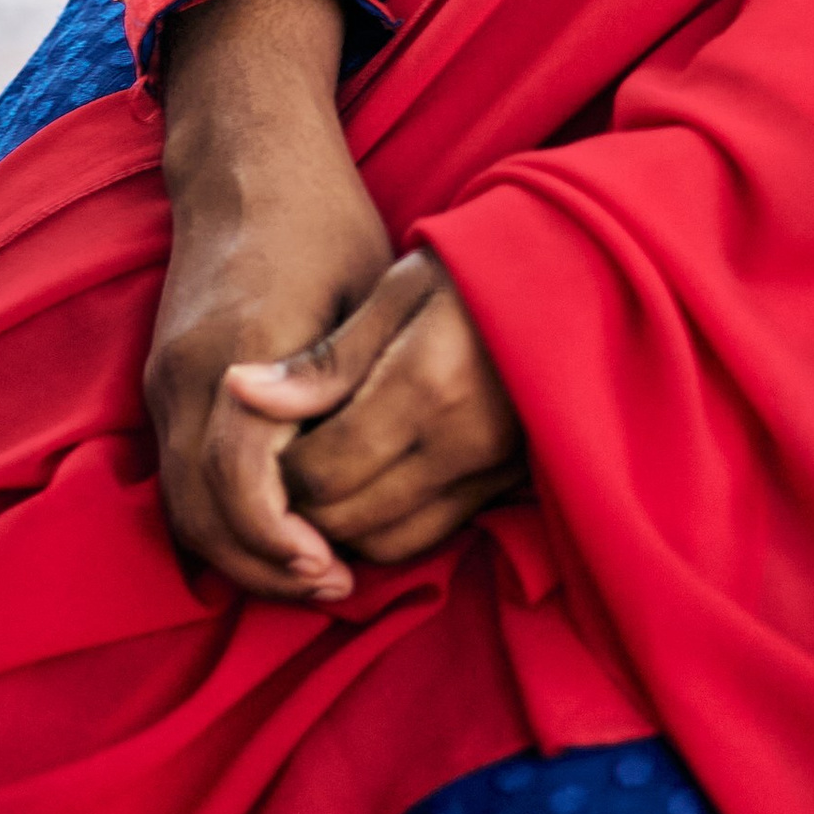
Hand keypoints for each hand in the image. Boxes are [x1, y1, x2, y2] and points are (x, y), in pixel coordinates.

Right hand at [145, 0, 392, 605]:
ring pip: (178, 504)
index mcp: (242, 350)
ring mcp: (165, 380)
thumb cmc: (323, 218)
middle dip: (262, 566)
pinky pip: (176, 475)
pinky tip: (279, 530)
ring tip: (314, 571)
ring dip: (238, 551)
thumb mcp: (365, 289)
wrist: (244, 158)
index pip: (241, 482)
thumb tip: (376, 471)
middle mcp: (188, 374)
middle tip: (335, 587)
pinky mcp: (161, 381)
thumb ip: (355, 382)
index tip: (339, 569)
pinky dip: (218, 518)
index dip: (285, 541)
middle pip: (198, 513)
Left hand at [231, 247, 525, 565]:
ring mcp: (489, 471)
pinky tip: (370, 485)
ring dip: (339, 526)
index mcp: (424, 384)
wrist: (573, 273)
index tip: (267, 438)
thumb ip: (326, 358)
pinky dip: (385, 527)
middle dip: (299, 505)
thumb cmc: (472, 270)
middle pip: (345, 517)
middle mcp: (460, 442)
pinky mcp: (506, 485)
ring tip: (324, 476)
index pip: (321, 470)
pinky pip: (428, 536)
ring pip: (384, 542)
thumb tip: (240, 393)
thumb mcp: (398, 292)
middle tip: (284, 462)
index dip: (276, 470)